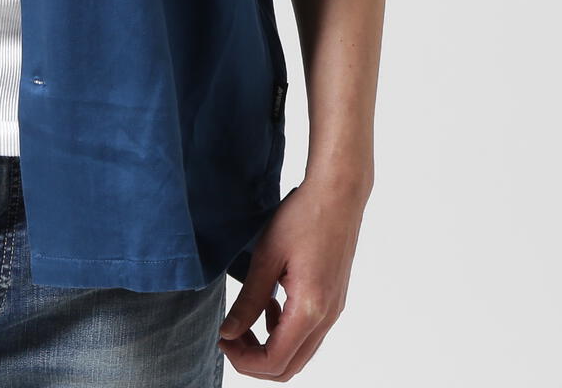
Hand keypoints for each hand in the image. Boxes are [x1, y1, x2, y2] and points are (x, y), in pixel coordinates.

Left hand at [217, 178, 366, 378]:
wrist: (339, 193)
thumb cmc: (303, 216)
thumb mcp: (267, 256)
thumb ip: (249, 300)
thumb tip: (229, 333)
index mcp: (310, 310)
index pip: (275, 361)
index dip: (243, 360)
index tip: (223, 340)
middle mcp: (327, 318)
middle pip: (290, 367)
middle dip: (255, 360)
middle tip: (231, 337)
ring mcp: (334, 310)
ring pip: (300, 352)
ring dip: (271, 346)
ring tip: (247, 319)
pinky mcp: (334, 300)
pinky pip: (309, 333)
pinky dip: (286, 331)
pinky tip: (271, 304)